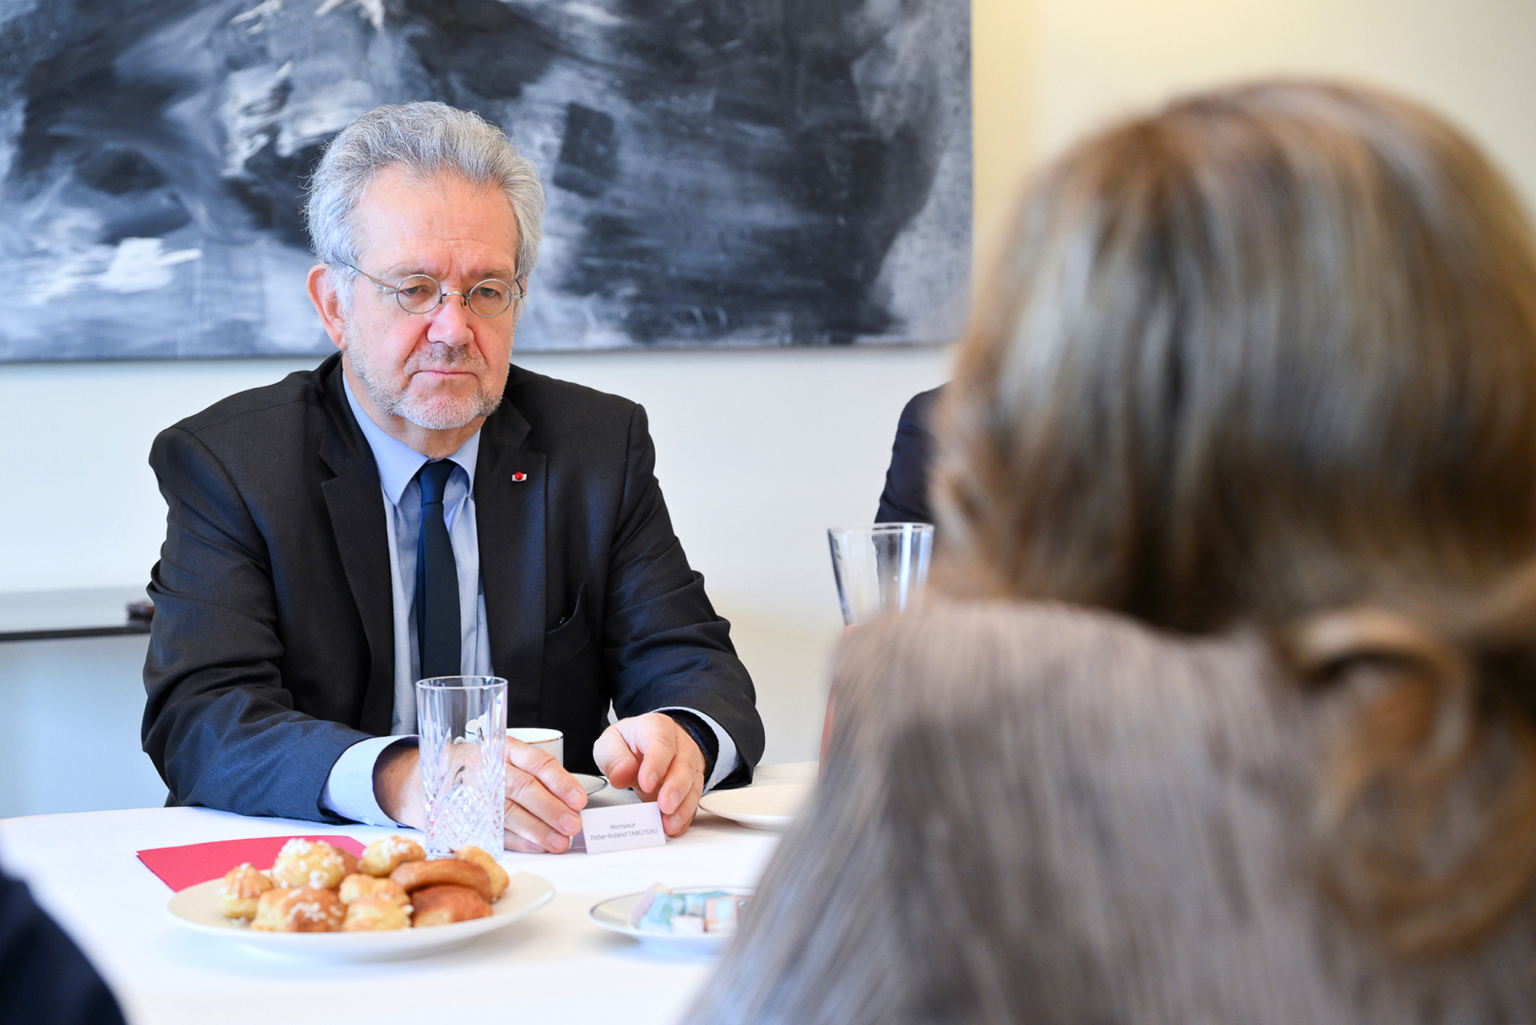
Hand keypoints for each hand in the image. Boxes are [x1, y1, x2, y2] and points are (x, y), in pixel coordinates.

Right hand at [373, 738, 588, 853]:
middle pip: (523, 789)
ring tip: (559, 842)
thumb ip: (529, 771)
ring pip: (509, 813)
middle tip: (573, 824)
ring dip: (537, 830)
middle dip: (551, 810)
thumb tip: (569, 799)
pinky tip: (534, 847)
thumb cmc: (470, 767)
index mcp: (499, 747)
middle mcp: (484, 768)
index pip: (536, 762)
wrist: (415, 778)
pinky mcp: (458, 818)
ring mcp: (469, 794)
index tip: (579, 799)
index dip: (560, 781)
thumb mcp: (497, 754)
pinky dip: (516, 842)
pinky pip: (492, 831)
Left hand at [593, 712, 705, 836]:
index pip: (661, 743)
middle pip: (683, 765)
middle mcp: (679, 744)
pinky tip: (676, 826)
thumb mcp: (611, 743)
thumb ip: (614, 757)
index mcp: (657, 727)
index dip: (656, 763)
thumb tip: (622, 773)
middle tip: (664, 807)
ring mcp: (689, 764)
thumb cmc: (629, 744)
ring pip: (692, 785)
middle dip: (675, 788)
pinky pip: (693, 800)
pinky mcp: (692, 783)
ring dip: (682, 807)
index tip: (646, 783)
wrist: (645, 745)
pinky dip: (684, 816)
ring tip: (669, 823)